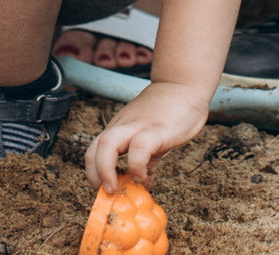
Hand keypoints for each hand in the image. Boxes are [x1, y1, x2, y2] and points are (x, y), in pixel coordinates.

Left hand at [85, 79, 209, 190]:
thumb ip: (146, 158)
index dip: (94, 174)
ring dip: (106, 171)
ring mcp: (138, 126)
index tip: (105, 191)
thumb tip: (144, 183)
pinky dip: (137, 166)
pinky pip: (139, 147)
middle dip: (94, 175)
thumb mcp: (151, 135)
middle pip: (94, 148)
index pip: (94, 151)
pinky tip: (145, 177)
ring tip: (118, 188)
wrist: (184, 84)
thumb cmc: (169, 109)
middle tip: (107, 193)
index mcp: (120, 129)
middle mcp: (124, 127)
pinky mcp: (157, 129)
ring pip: (108, 144)